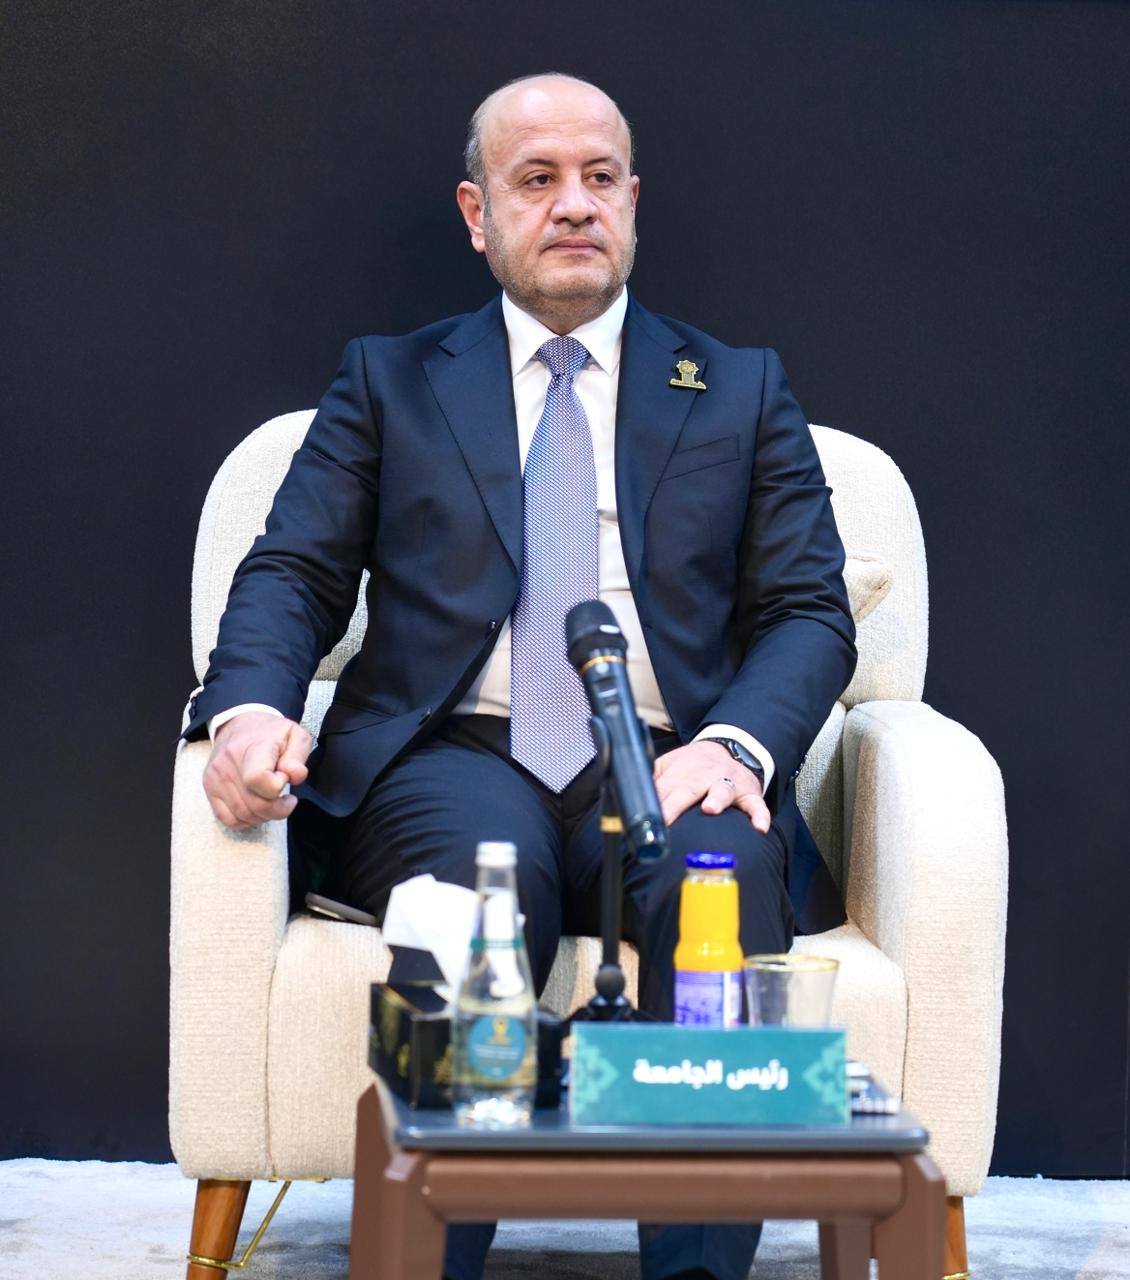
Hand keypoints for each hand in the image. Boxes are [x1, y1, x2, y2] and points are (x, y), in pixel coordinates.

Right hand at [203, 712, 311, 829]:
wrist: (238, 724)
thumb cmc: (270, 733)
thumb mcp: (295, 735)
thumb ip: (298, 757)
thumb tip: (293, 775)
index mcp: (252, 747)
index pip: (258, 778)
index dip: (277, 786)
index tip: (284, 778)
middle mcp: (228, 762)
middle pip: (254, 804)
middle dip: (277, 809)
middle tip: (286, 799)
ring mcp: (216, 777)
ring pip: (242, 815)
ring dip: (263, 816)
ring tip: (272, 801)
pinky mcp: (209, 787)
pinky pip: (227, 818)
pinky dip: (245, 820)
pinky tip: (256, 809)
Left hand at [653, 740, 770, 833]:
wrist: (732, 747)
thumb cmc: (696, 764)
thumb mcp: (670, 764)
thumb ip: (652, 779)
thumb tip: (629, 794)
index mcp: (683, 768)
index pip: (665, 786)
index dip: (654, 801)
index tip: (645, 817)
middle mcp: (706, 774)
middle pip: (688, 789)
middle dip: (675, 804)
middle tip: (664, 819)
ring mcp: (729, 783)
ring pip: (723, 790)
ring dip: (717, 798)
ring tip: (710, 809)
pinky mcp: (750, 794)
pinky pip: (756, 805)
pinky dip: (760, 816)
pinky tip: (759, 827)